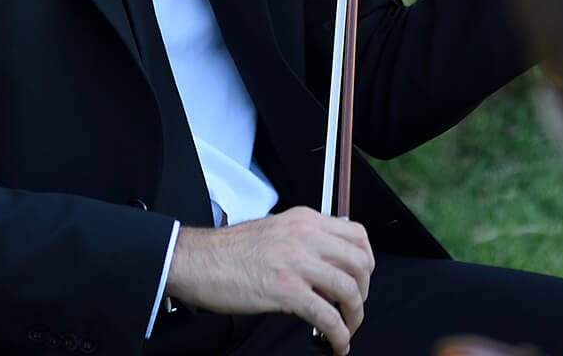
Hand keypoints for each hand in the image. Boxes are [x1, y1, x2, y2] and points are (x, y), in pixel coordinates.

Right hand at [166, 206, 373, 353]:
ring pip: (349, 290)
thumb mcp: (274, 230)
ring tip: (346, 330)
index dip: (367, 263)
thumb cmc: (227, 251)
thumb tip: (327, 263)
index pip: (357, 235)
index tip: (361, 281)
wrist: (195, 261)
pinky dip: (338, 334)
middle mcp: (306, 236)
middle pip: (360, 263)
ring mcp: (297, 262)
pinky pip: (327, 316)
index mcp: (304, 220)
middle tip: (354, 308)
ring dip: (355, 317)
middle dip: (364, 292)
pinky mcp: (286, 290)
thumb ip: (303, 240)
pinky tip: (335, 344)